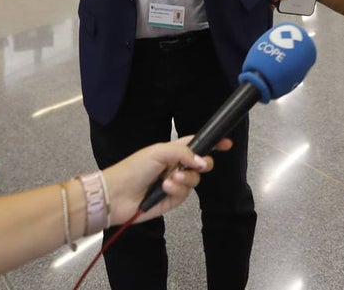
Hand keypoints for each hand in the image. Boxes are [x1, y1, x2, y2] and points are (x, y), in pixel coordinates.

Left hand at [104, 136, 229, 224]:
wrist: (117, 194)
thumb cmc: (133, 168)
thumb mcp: (159, 152)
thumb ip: (184, 152)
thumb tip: (202, 160)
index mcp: (172, 151)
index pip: (196, 144)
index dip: (212, 143)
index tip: (226, 143)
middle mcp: (175, 166)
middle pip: (201, 164)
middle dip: (203, 164)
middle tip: (199, 164)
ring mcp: (174, 183)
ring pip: (195, 180)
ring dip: (185, 178)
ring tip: (170, 179)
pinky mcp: (171, 200)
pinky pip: (184, 194)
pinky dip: (176, 190)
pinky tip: (164, 189)